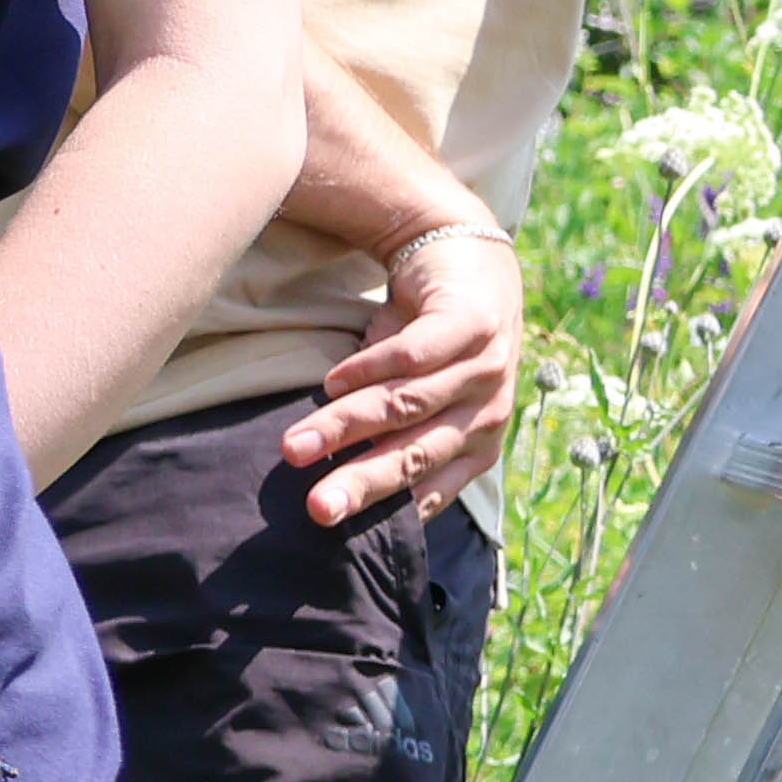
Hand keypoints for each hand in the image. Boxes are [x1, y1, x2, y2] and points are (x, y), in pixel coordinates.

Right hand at [279, 227, 521, 524]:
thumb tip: (326, 478)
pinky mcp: (474, 323)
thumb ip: (388, 432)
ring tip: (293, 445)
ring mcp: (487, 368)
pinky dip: (371, 369)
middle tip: (315, 507)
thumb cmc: (431, 338)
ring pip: (405, 406)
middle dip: (361, 482)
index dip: (379, 508)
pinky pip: (416, 354)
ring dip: (345, 426)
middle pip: (415, 453)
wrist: (464, 255)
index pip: (426, 487)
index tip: (330, 526)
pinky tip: (333, 381)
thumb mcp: (416, 394)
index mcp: (476, 444)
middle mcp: (488, 412)